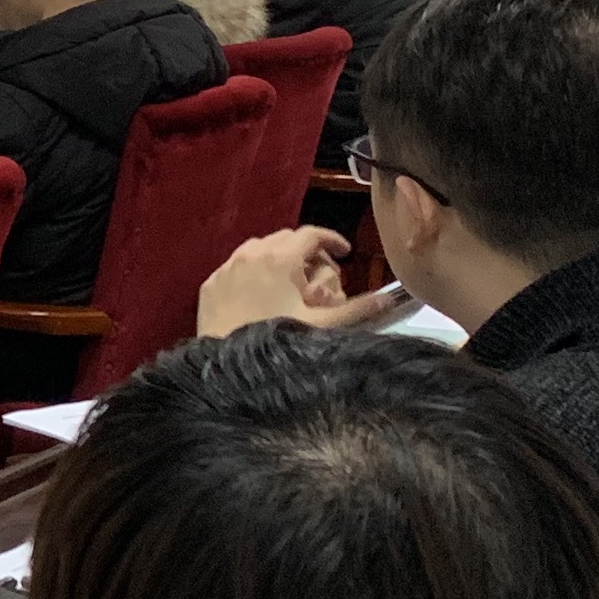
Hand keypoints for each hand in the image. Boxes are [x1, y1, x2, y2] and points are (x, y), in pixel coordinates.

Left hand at [197, 228, 403, 338]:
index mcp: (280, 259)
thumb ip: (356, 310)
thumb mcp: (320, 326)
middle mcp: (251, 255)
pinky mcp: (210, 284)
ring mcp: (227, 268)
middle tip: (319, 272)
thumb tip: (388, 300)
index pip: (311, 234)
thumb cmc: (275, 342)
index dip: (332, 239)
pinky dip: (251, 271)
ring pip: (257, 248)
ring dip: (277, 257)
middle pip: (284, 238)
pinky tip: (260, 293)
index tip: (345, 252)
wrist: (224, 365)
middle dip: (305, 250)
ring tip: (291, 281)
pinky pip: (235, 267)